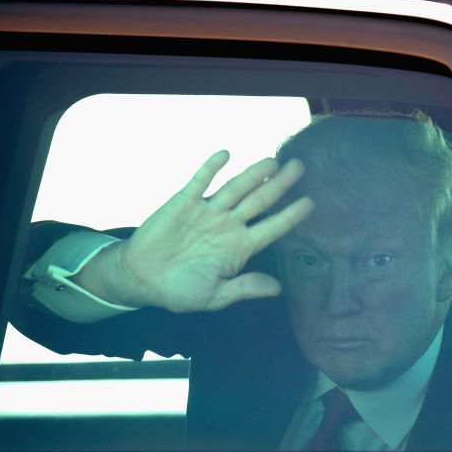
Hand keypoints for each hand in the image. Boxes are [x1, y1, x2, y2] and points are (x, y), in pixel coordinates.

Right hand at [76, 151, 313, 311]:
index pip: (272, 228)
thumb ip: (244, 287)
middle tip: (300, 168)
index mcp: (240, 247)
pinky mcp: (184, 202)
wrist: (141, 279)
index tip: (310, 203)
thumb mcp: (215, 296)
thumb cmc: (180, 290)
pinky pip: (201, 181)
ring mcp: (208, 211)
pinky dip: (212, 168)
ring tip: (273, 161)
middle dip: (280, 185)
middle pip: (260, 201)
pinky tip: (226, 155)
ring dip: (253, 174)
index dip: (290, 216)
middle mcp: (228, 225)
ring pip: (236, 188)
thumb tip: (278, 289)